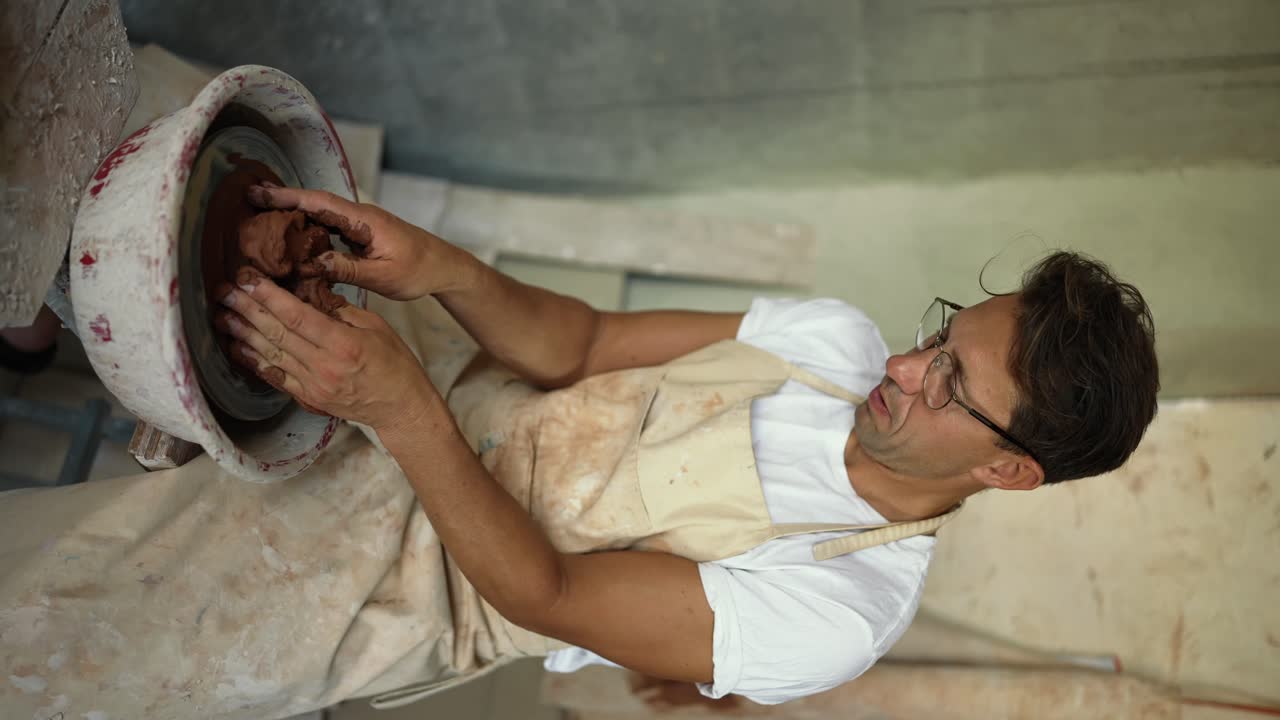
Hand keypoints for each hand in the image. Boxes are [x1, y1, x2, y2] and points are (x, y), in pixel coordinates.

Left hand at [214, 274, 438, 432]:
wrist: (400, 407)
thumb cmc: (395, 363)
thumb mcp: (376, 326)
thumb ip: (341, 310)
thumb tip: (309, 292)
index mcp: (343, 344)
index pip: (296, 315)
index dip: (268, 296)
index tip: (247, 278)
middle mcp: (323, 366)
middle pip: (276, 333)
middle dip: (247, 309)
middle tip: (224, 291)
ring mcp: (312, 384)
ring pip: (270, 354)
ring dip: (242, 334)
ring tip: (221, 315)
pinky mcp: (308, 397)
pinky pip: (275, 377)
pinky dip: (254, 361)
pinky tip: (237, 347)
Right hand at [246, 183, 472, 300]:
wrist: (444, 267)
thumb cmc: (418, 271)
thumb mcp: (382, 275)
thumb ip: (346, 268)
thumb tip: (310, 263)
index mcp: (364, 220)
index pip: (320, 203)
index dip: (287, 198)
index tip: (258, 194)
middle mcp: (359, 216)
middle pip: (315, 204)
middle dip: (282, 200)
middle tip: (248, 199)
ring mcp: (360, 224)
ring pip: (321, 215)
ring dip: (293, 214)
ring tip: (261, 216)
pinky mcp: (361, 234)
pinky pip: (330, 227)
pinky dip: (309, 228)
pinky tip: (292, 237)